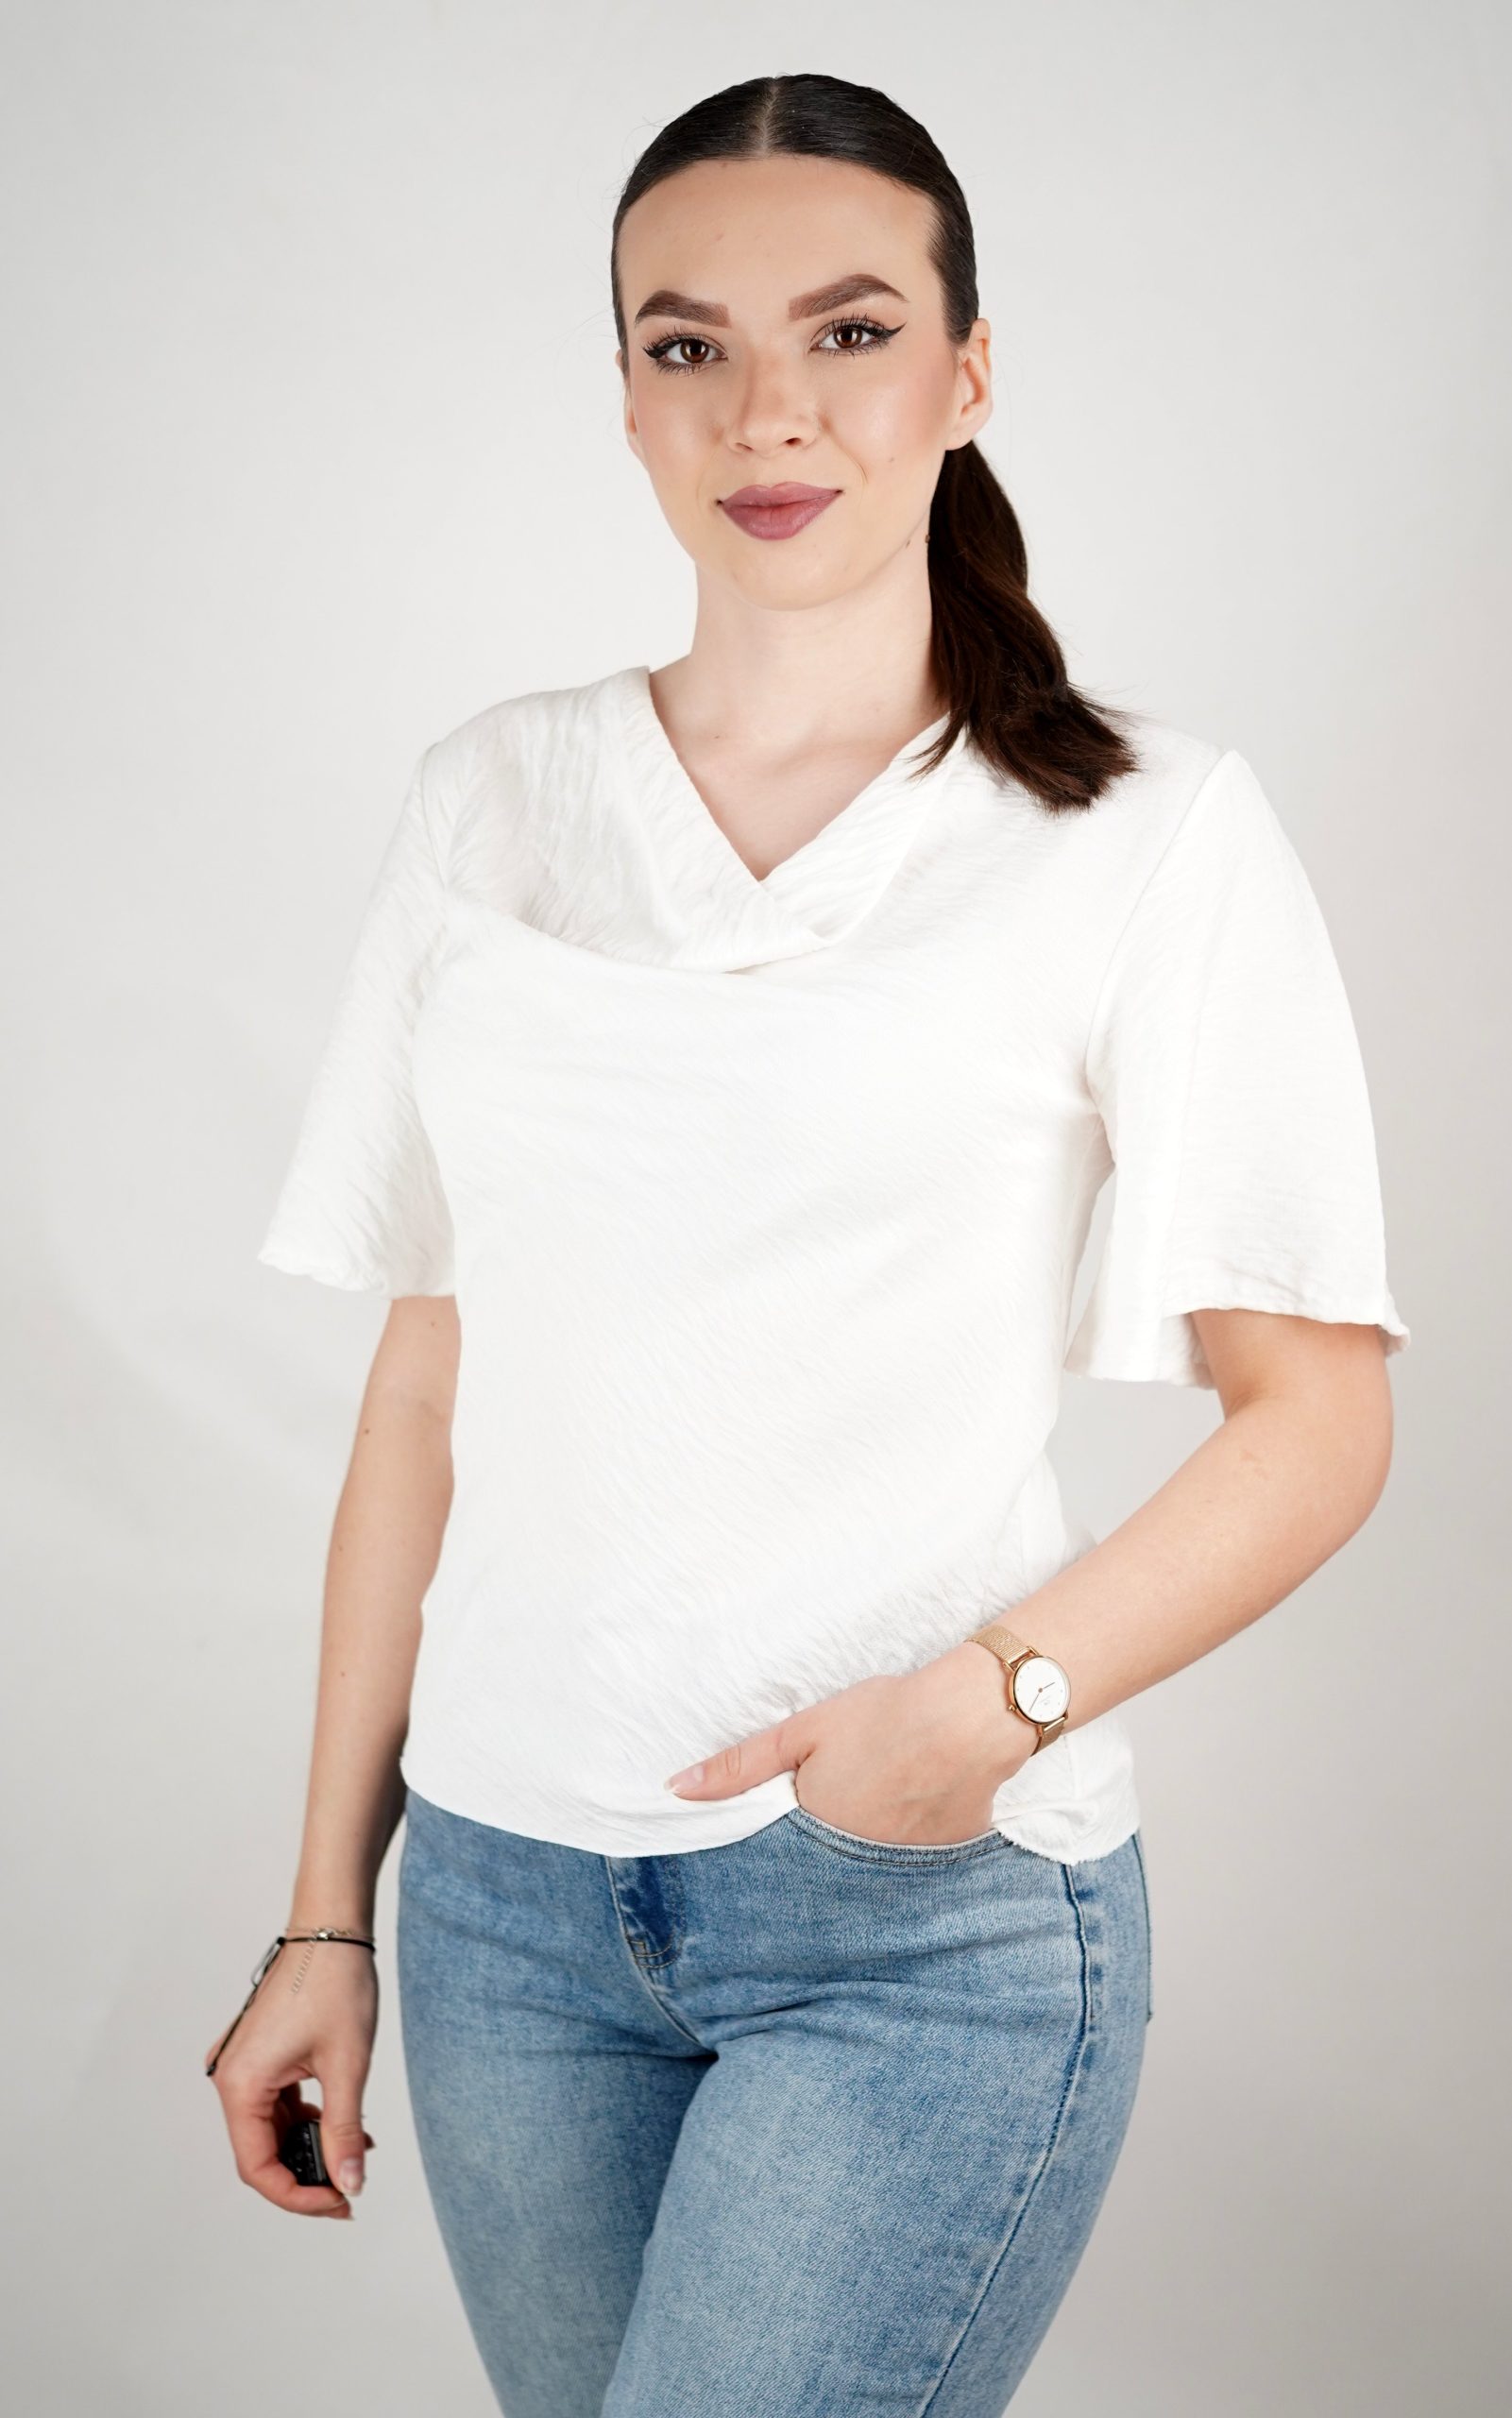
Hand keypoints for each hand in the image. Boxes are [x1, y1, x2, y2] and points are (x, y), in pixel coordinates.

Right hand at [205, 1938, 378, 2217]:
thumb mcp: (347, 2066)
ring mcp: (244, 2065)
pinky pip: (277, 2104)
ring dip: (310, 2147)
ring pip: (272, 2130)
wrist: (332, 1929)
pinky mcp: (260, 2055)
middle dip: (306, 2175)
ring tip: (356, 2152)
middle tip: (350, 2189)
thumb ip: (344, 2132)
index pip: (258, 2167)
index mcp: (241, 2084)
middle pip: (262, 2152)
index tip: (338, 2203)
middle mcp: (232, 2077)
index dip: (297, 2195)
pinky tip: (343, 2124)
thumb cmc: (336, 1984)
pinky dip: (308, 2119)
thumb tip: (350, 2184)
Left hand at [664, 1642, 1034, 1845]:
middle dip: (821, 1851)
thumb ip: (740, 1765)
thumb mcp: (802, 1731)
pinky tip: (917, 1809)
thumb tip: (676, 1789)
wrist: (968, 1719)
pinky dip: (909, 1843)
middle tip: (842, 1803)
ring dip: (866, 1847)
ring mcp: (901, 1869)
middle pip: (825, 1866)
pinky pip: (914, 1863)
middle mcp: (854, 1863)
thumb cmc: (883, 1716)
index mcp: (814, 1832)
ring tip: (879, 1805)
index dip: (780, 1842)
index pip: (781, 1857)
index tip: (781, 1831)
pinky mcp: (942, 1862)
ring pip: (870, 1866)